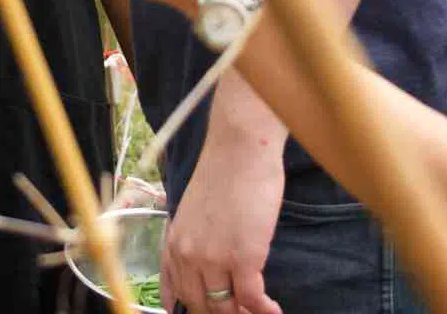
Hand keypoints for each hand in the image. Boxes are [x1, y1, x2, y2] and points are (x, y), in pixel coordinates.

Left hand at [163, 115, 285, 313]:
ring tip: (258, 312)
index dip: (192, 311)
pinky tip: (273, 310)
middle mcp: (187, 256)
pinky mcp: (243, 258)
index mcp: (173, 245)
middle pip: (200, 307)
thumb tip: (206, 269)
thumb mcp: (193, 212)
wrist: (240, 148)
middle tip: (240, 313)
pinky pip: (251, 299)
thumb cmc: (223, 173)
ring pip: (224, 307)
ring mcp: (213, 259)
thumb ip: (193, 241)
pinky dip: (263, 309)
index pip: (175, 297)